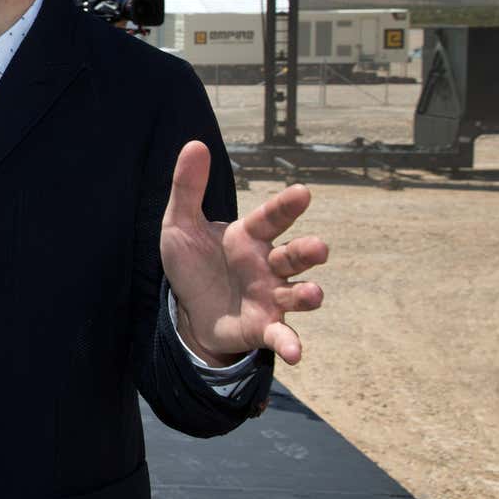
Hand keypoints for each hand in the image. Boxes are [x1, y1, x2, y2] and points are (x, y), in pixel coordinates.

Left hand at [160, 141, 327, 365]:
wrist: (188, 311)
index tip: (303, 192)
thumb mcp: (179, 225)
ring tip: (313, 293)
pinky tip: (296, 354)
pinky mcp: (265, 328)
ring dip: (308, 294)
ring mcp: (271, 297)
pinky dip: (291, 344)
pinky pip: (282, 336)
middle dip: (308, 251)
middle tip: (318, 247)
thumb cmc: (193, 263)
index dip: (286, 206)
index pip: (271, 217)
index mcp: (249, 237)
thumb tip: (194, 144)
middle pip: (294, 255)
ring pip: (297, 293)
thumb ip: (187, 188)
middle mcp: (267, 265)